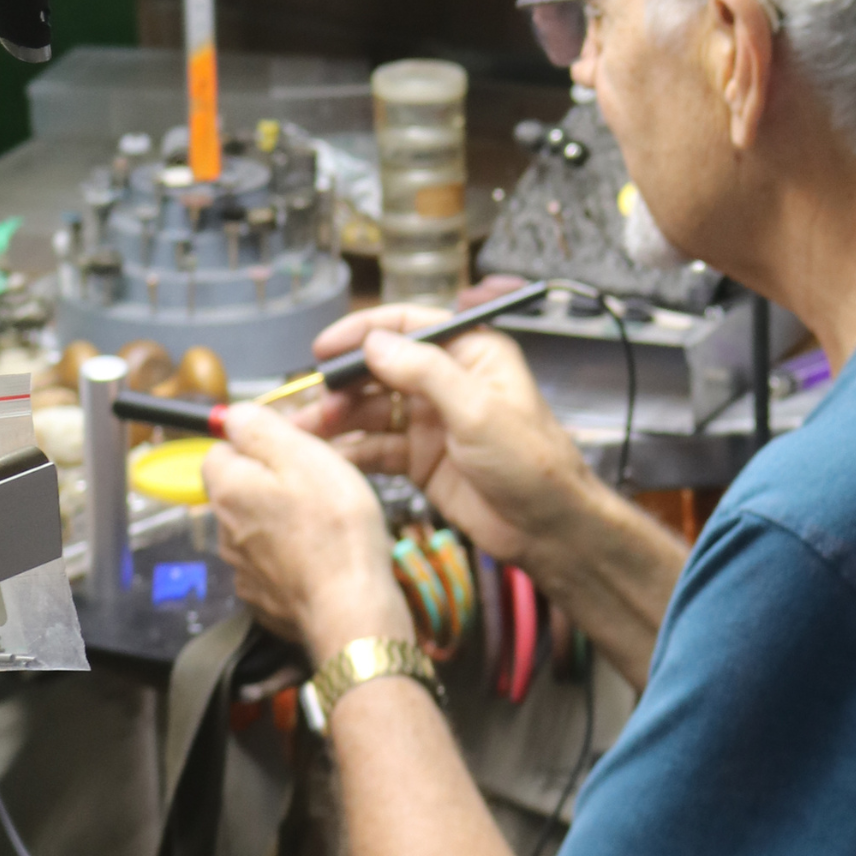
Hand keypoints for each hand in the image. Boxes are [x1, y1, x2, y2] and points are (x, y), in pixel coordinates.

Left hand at [204, 405, 409, 659]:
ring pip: (258, 523)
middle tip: (319, 478)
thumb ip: (261, 429)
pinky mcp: (264, 593)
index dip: (257, 441)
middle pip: (241, 486)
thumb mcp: (304, 456)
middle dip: (274, 478)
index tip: (291, 445)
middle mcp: (225, 528)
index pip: (220, 448)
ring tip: (327, 517)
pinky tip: (323, 549)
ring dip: (284, 516)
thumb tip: (232, 414)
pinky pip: (273, 559)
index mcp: (229, 488)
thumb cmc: (335, 533)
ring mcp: (242, 566)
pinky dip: (293, 551)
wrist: (350, 607)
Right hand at [300, 311, 586, 570]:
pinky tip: (327, 458)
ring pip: (373, 409)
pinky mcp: (421, 458)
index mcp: (472, 353)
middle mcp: (448, 381)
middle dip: (344, 382)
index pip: (409, 326)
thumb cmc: (532, 463)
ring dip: (339, 418)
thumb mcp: (478, 410)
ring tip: (308, 430)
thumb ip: (426, 372)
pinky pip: (377, 447)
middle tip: (313, 401)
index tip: (324, 347)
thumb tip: (377, 341)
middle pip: (382, 369)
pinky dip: (351, 451)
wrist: (548, 529)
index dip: (363, 331)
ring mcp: (432, 421)